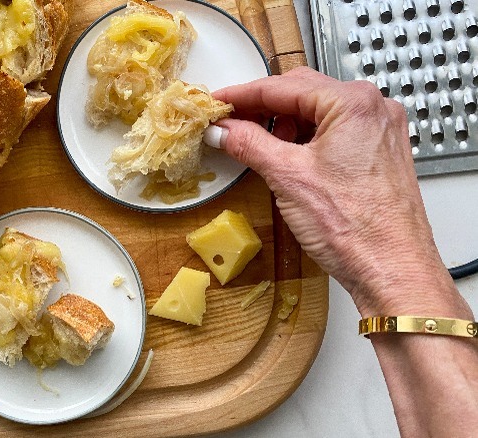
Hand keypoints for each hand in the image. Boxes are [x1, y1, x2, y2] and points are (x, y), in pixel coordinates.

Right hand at [212, 67, 470, 318]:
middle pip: (302, 92)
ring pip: (318, 112)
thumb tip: (223, 129)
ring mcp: (380, 131)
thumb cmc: (355, 228)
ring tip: (256, 144)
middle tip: (228, 121)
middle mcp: (373, 110)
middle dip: (262, 107)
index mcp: (354, 103)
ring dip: (283, 124)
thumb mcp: (287, 177)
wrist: (392, 270)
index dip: (242, 94)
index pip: (282, 86)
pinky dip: (305, 139)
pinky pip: (334, 131)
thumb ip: (248, 144)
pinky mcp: (379, 153)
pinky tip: (286, 157)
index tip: (216, 102)